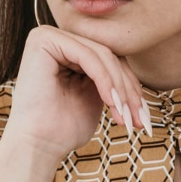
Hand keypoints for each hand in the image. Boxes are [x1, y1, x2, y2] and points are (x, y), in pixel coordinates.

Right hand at [1, 26, 150, 161]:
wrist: (37, 146)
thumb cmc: (63, 129)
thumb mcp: (97, 98)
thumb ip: (112, 80)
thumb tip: (139, 80)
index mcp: (65, 49)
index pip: (110, 59)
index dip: (131, 86)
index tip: (143, 116)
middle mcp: (55, 38)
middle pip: (108, 55)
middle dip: (129, 89)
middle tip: (140, 119)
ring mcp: (47, 35)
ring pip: (102, 55)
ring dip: (121, 88)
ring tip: (127, 116)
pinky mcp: (44, 40)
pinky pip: (89, 56)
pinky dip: (106, 81)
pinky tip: (113, 103)